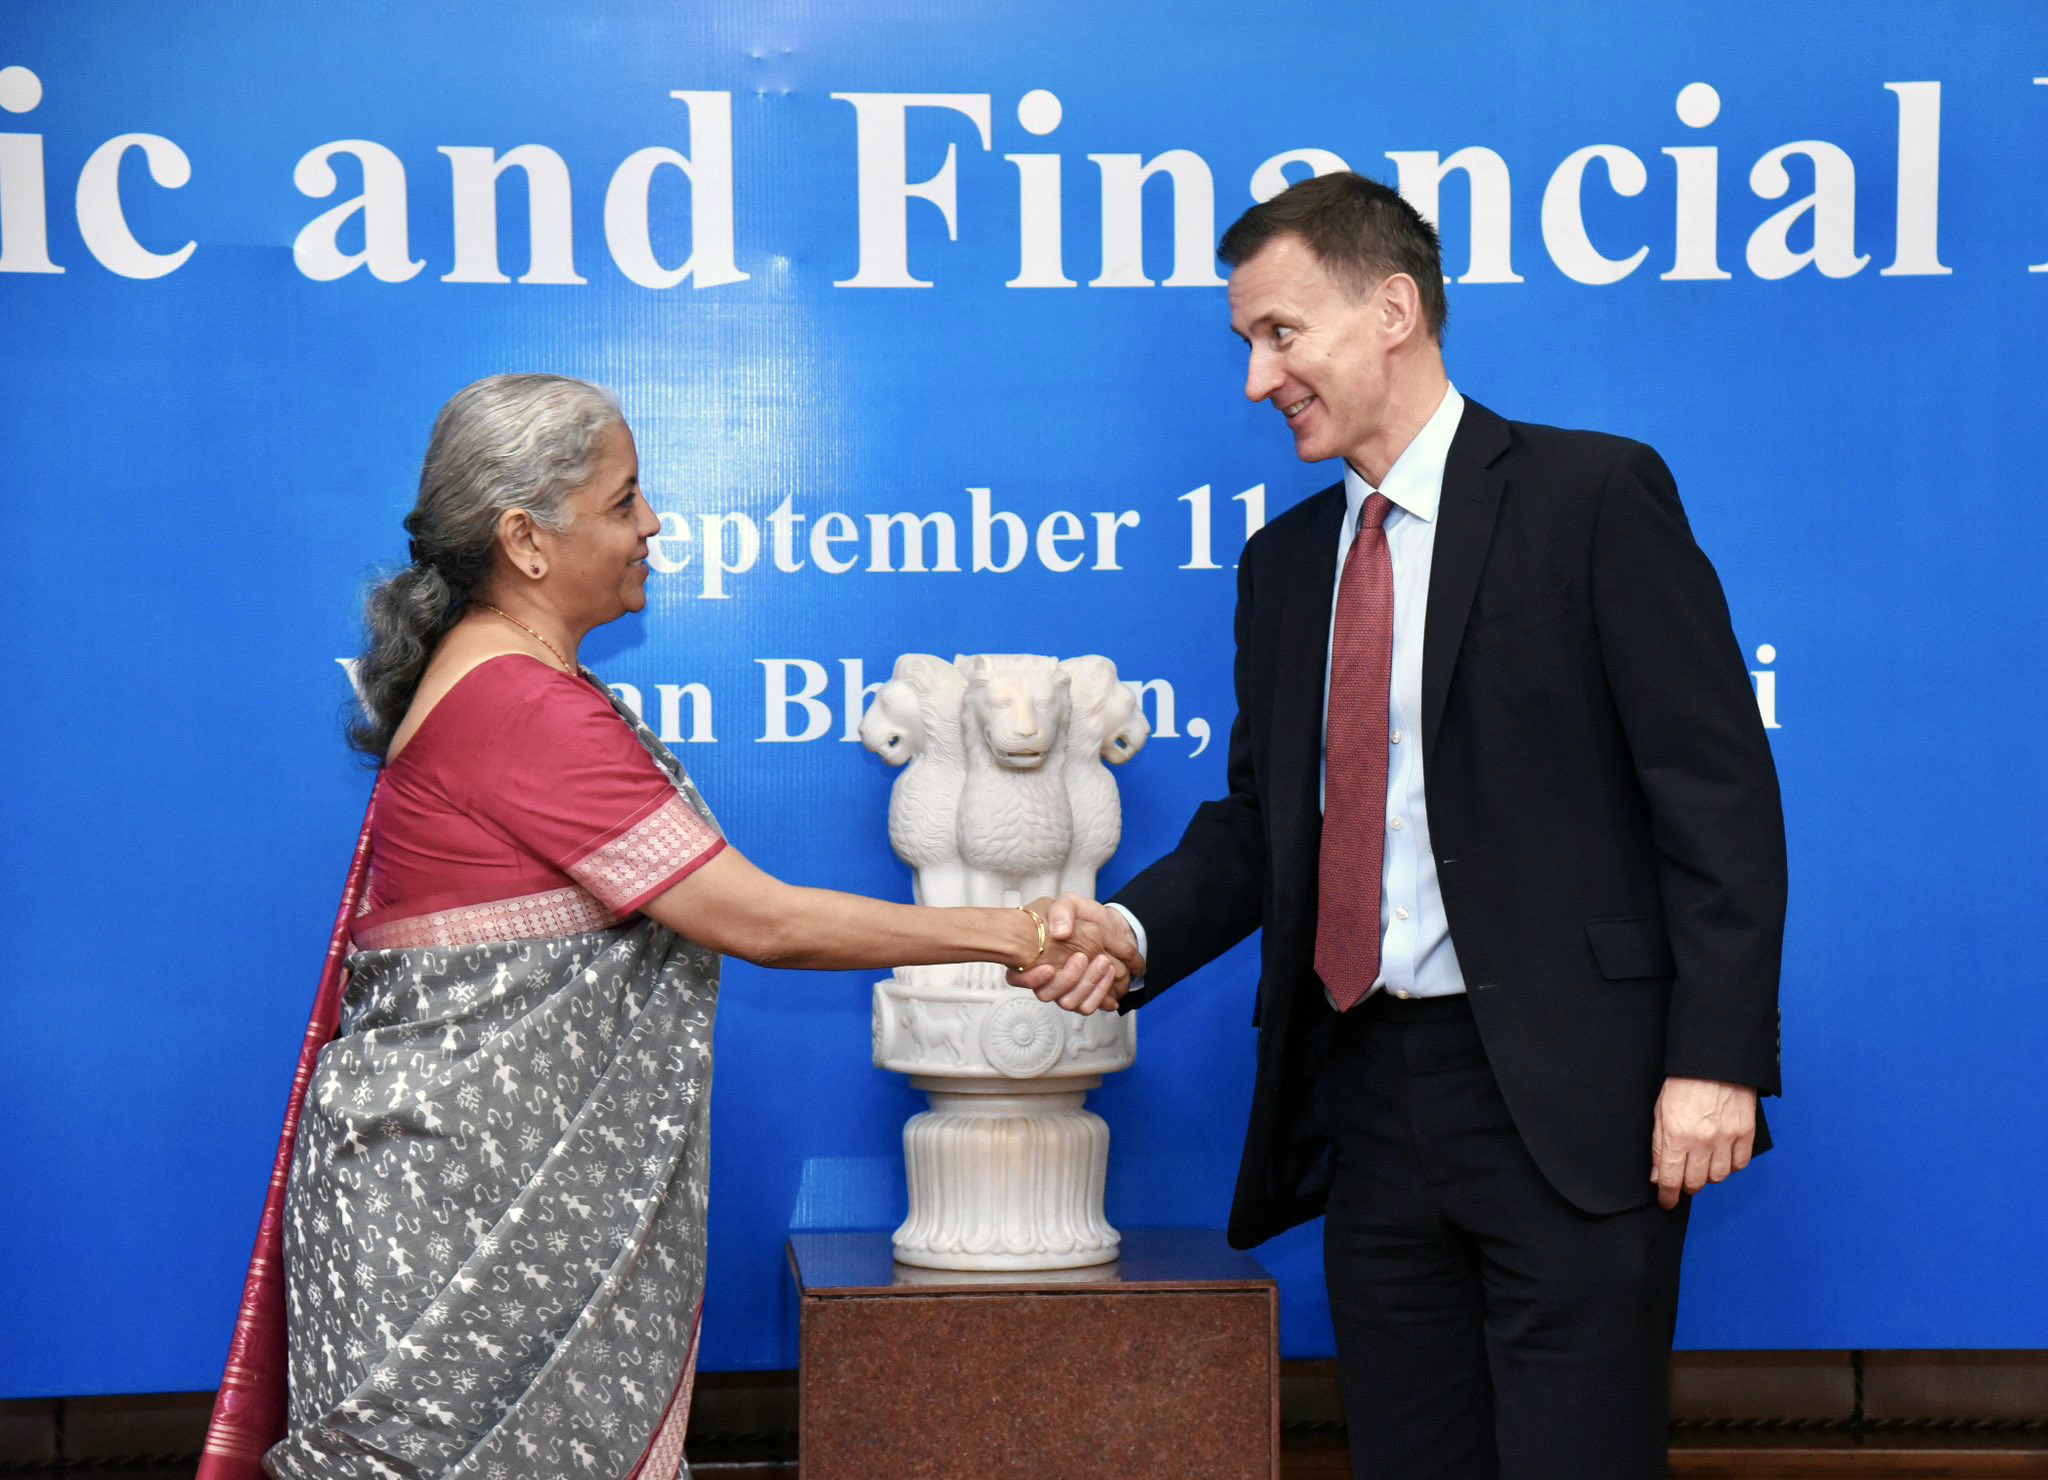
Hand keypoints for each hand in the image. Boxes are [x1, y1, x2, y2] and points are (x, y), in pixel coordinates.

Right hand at [1007, 893, 1144, 1014]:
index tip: (1048, 969)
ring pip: (1068, 1003)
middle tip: (1082, 957)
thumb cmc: (1081, 917)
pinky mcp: (1083, 996)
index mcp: (1034, 957)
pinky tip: (1107, 977)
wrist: (1107, 925)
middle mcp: (1046, 978)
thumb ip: (1062, 911)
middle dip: (1067, 978)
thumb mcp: (1069, 904)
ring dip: (1086, 985)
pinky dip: (1099, 994)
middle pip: (1046, 994)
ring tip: (1103, 963)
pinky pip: (1086, 1007)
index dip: (1030, 979)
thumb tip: (1060, 931)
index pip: (1017, 977)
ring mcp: (1064, 990)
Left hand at [1650, 1076, 1757, 1209]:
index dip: (1668, 1196)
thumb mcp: (1660, 1112)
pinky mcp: (1745, 1134)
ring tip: (1701, 1166)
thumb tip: (1658, 1175)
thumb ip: (1658, 1146)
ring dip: (1707, 1177)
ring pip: (1718, 1177)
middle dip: (1686, 1186)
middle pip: (1695, 1183)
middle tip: (1682, 1181)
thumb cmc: (1683, 1083)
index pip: (1671, 1180)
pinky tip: (1721, 1157)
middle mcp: (1702, 1142)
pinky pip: (1739, 1164)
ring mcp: (1726, 1139)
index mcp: (1676, 1136)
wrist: (1714, 1062)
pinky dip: (1730, 1166)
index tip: (1667, 1202)